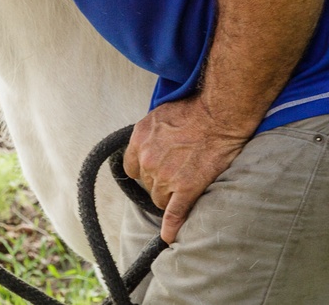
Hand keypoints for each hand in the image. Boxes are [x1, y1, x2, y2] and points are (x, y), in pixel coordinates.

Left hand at [123, 96, 249, 243]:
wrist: (217, 116)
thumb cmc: (192, 111)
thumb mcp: (157, 115)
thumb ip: (148, 134)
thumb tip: (147, 142)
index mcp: (138, 140)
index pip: (131, 167)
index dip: (143, 171)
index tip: (153, 171)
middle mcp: (147, 159)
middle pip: (147, 183)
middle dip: (159, 181)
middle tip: (177, 174)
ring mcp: (165, 175)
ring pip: (159, 198)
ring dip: (169, 196)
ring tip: (184, 188)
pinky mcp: (186, 187)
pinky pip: (175, 212)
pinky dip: (172, 226)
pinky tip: (169, 237)